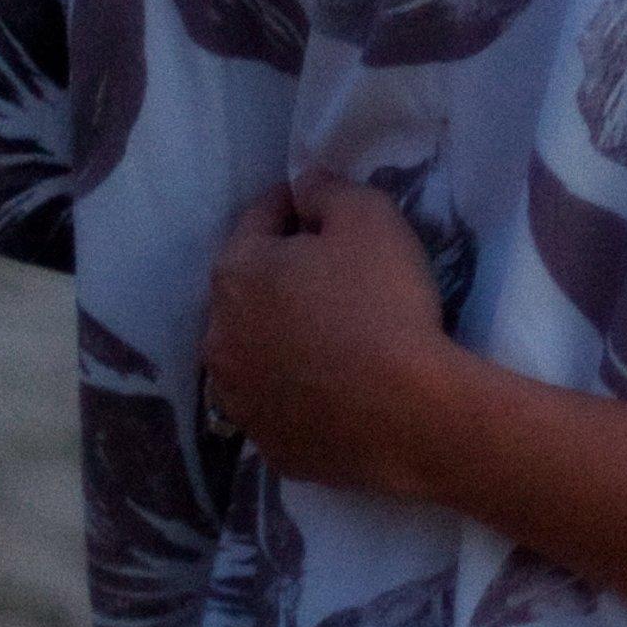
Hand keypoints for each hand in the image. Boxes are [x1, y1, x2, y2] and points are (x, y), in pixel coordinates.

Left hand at [203, 176, 472, 497]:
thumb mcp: (371, 218)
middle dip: (280, 275)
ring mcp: (237, 397)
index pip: (258, 219)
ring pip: (253, 350)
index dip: (292, 206)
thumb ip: (329, 191)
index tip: (320, 206)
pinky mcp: (266, 441)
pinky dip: (295, 389)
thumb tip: (304, 185)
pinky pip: (276, 402)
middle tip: (332, 273)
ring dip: (279, 336)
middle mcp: (219, 335)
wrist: (406, 414)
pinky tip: (332, 387)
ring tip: (329, 336)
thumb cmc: (384, 305)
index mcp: (237, 273)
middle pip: (247, 289)